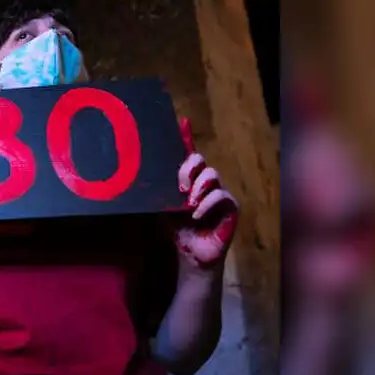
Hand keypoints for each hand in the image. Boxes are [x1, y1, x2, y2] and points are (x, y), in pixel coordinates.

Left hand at [173, 119, 238, 268]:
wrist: (192, 252)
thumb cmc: (178, 229)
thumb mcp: (164, 207)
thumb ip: (160, 191)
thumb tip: (143, 177)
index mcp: (188, 181)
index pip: (188, 156)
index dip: (186, 138)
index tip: (183, 122)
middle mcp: (204, 182)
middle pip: (199, 160)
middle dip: (188, 169)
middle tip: (180, 186)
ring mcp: (218, 192)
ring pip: (211, 174)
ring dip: (197, 188)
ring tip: (188, 203)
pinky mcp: (230, 206)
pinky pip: (221, 195)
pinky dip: (207, 204)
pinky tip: (197, 214)